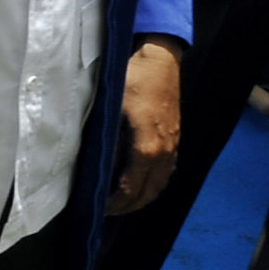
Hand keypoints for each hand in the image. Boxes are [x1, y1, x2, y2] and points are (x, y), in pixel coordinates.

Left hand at [110, 40, 181, 215]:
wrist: (161, 58)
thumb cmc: (132, 77)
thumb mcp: (112, 103)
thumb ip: (106, 133)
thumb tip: (93, 158)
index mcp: (147, 146)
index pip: (132, 187)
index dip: (117, 202)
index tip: (101, 207)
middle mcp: (164, 151)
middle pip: (150, 191)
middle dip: (130, 205)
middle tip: (110, 210)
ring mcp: (173, 145)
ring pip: (161, 183)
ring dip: (144, 196)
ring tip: (124, 201)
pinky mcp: (175, 137)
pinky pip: (167, 170)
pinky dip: (155, 182)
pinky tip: (142, 182)